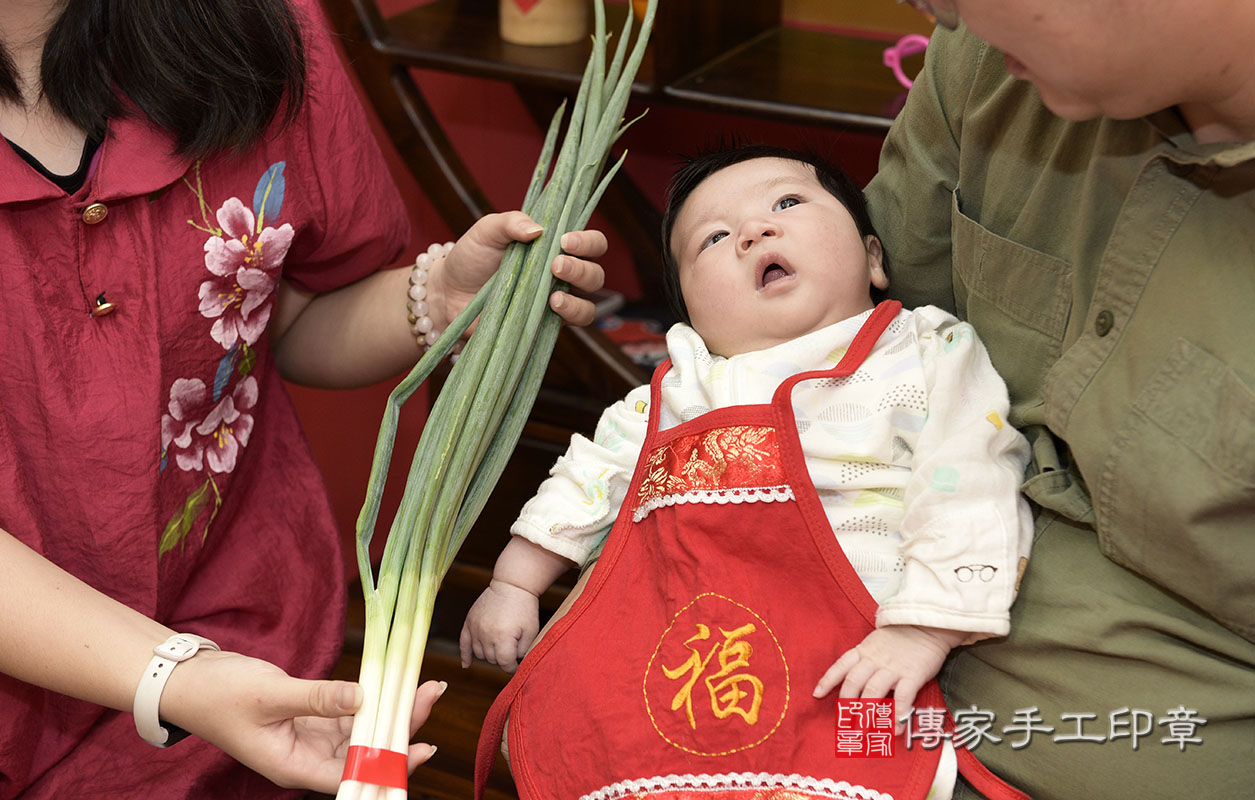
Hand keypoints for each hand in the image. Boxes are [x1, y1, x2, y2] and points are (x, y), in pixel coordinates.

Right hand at [167, 651, 444, 793]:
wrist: (191, 680)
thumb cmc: (220, 694)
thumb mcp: (272, 694)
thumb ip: (319, 698)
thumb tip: (364, 697)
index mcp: (293, 767)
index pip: (352, 775)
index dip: (389, 764)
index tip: (422, 746)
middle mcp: (308, 758)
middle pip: (365, 752)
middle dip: (401, 726)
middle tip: (431, 694)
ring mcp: (311, 738)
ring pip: (363, 731)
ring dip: (393, 710)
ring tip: (425, 686)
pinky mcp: (312, 718)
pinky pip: (351, 714)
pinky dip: (372, 700)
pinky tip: (395, 684)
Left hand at [437, 211, 607, 329]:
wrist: (448, 294)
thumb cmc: (470, 257)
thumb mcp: (486, 231)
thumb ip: (510, 222)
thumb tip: (537, 229)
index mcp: (553, 246)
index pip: (590, 242)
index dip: (588, 241)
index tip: (565, 241)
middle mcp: (562, 274)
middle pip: (595, 273)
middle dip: (582, 268)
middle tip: (556, 265)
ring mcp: (556, 300)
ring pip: (590, 302)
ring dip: (580, 298)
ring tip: (554, 295)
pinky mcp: (546, 324)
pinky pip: (573, 323)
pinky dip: (570, 315)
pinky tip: (552, 307)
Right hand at [458, 578, 541, 672]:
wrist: (512, 585)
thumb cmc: (525, 608)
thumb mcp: (531, 631)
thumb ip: (523, 651)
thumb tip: (514, 663)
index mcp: (503, 637)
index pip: (505, 663)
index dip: (513, 667)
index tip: (517, 666)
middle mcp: (486, 634)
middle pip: (492, 660)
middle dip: (502, 658)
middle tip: (511, 648)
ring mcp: (475, 628)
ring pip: (479, 653)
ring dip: (489, 654)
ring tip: (499, 645)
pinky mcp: (469, 622)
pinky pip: (463, 643)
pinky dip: (464, 655)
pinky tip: (466, 665)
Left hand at [812, 625, 965, 732]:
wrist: (928, 625)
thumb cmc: (900, 638)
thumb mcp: (876, 643)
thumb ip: (865, 658)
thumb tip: (854, 681)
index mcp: (863, 651)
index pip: (841, 666)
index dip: (827, 680)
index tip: (817, 695)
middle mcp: (874, 659)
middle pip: (853, 683)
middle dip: (846, 706)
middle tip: (843, 726)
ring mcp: (893, 667)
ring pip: (873, 692)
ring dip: (866, 714)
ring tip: (862, 732)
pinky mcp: (912, 674)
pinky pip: (902, 697)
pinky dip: (897, 714)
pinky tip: (896, 729)